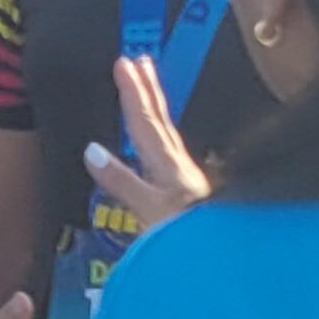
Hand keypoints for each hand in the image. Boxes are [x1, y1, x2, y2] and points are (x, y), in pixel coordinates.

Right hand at [86, 59, 210, 231]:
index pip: (146, 122)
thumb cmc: (187, 238)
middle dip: (147, 90)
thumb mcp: (149, 211)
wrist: (227, 258)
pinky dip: (161, 135)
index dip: (133, 93)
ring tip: (148, 88)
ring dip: (155, 107)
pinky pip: (170, 150)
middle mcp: (179, 166)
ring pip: (167, 133)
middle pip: (160, 120)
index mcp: (167, 166)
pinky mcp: (190, 192)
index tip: (124, 62)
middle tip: (139, 60)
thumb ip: (123, 182)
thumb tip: (91, 151)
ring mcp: (187, 178)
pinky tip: (161, 141)